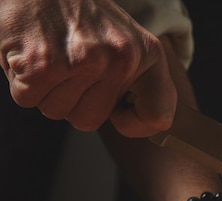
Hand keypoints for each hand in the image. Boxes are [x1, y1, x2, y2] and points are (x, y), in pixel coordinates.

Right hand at [0, 0, 175, 136]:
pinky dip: (21, 82)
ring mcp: (83, 62)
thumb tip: (136, 120)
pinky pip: (28, 99)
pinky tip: (30, 53)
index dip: (135, 125)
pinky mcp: (43, 65)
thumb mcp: (125, 39)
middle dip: (73, 102)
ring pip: (57, 112)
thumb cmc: (79, 13)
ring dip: (46, 91)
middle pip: (91, 121)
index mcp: (148, 54)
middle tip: (68, 66)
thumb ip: (136, 78)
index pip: (158, 116)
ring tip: (50, 55)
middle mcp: (120, 59)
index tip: (119, 114)